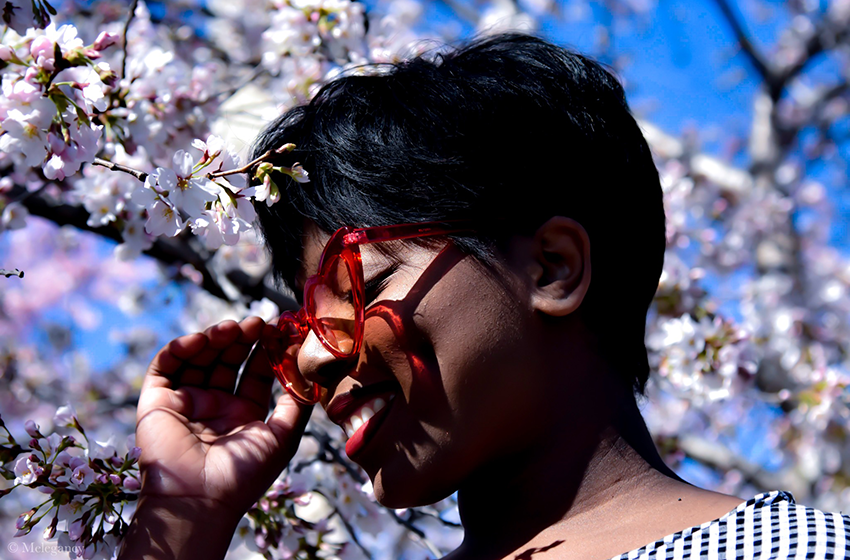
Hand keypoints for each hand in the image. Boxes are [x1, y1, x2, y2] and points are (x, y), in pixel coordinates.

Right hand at [134, 316, 310, 517]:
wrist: (200, 500)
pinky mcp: (157, 402)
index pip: (257, 372)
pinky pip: (166, 367)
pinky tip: (200, 340)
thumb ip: (298, 401)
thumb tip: (310, 368)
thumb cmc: (245, 474)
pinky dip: (180, 349)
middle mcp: (216, 406)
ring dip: (215, 338)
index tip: (280, 328)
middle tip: (257, 322)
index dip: (268, 350)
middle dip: (243, 338)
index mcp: (245, 414)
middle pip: (229, 359)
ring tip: (232, 328)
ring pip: (200, 357)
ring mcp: (187, 402)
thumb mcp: (283, 436)